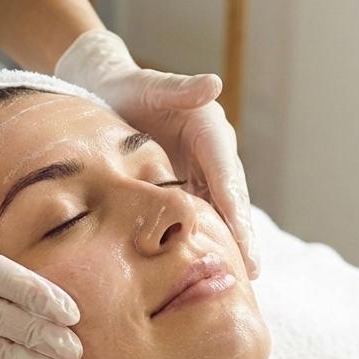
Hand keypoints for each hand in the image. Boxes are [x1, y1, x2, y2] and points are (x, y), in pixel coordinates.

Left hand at [55, 29, 259, 277]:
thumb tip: (215, 83)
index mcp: (210, 132)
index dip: (235, 207)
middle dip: (242, 235)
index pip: (226, 176)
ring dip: (231, 242)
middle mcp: (213, 155)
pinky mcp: (186, 184)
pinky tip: (208, 263)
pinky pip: (201, 213)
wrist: (107, 91)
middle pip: (232, 200)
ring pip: (220, 212)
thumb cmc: (127, 87)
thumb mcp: (150, 85)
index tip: (242, 236)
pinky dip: (208, 237)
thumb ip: (180, 88)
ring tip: (240, 275)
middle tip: (251, 270)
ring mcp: (201, 172)